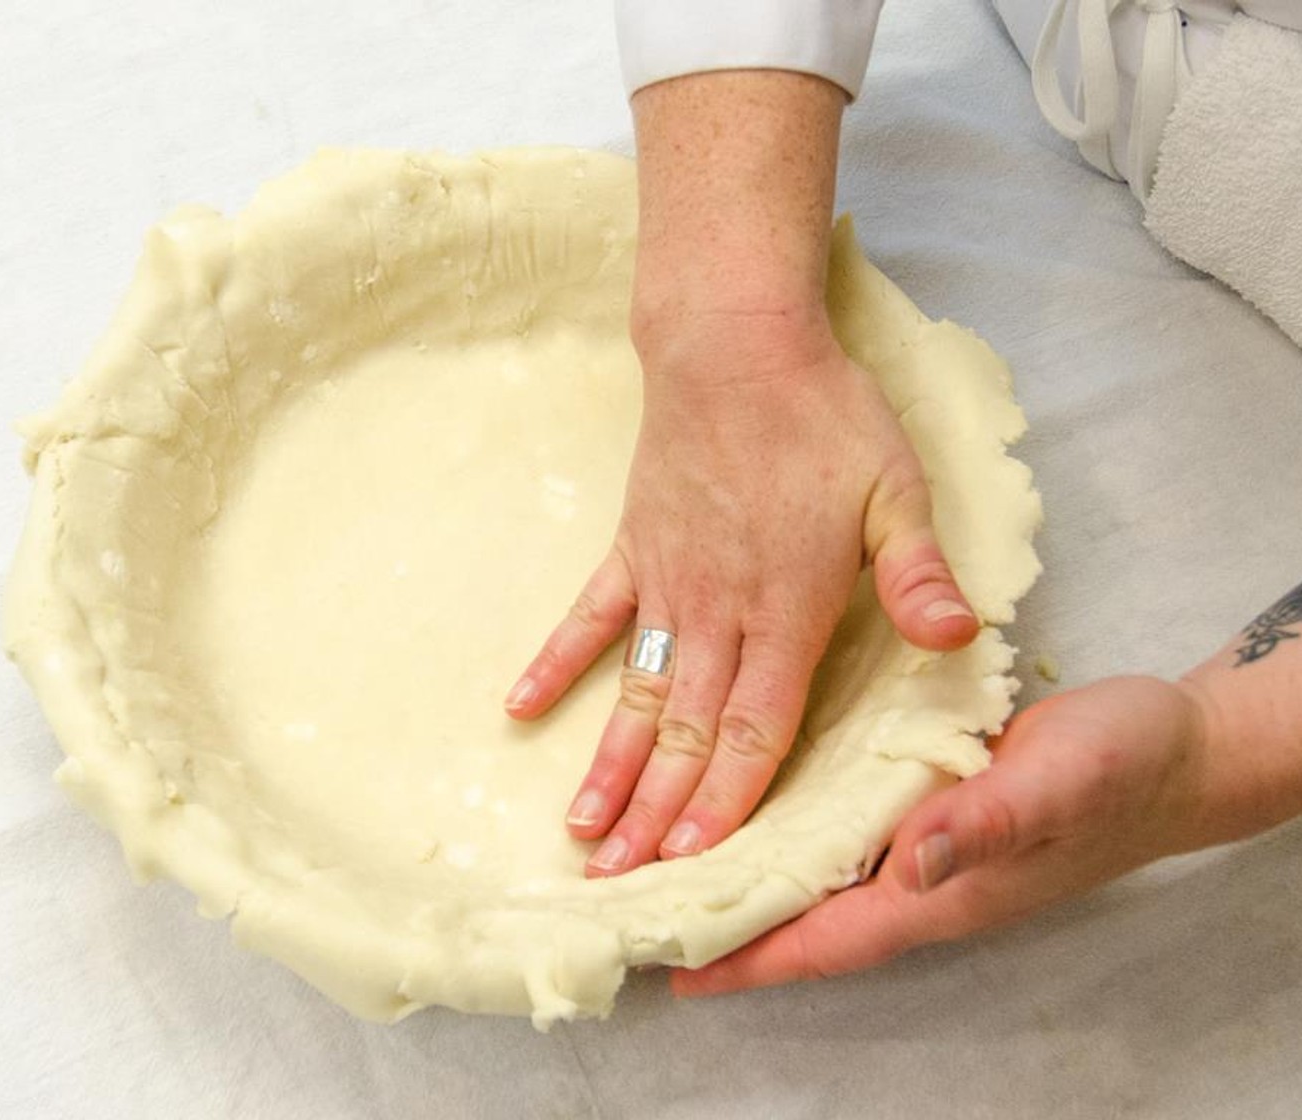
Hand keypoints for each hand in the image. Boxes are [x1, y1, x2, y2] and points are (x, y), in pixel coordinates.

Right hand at [506, 309, 977, 876]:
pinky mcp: (632, 548)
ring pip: (637, 693)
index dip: (725, 804)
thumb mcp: (896, 490)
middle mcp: (720, 611)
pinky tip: (520, 709)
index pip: (756, 731)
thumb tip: (957, 639)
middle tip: (622, 884)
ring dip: (609, 765)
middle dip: (657, 814)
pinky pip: (588, 617)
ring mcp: (666, 582)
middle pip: (688, 732)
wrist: (736, 345)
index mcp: (789, 609)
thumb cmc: (825, 416)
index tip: (693, 867)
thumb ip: (917, 575)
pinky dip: (556, 663)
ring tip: (580, 831)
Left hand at [670, 675, 1218, 994]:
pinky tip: (748, 792)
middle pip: (803, 914)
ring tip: (669, 854)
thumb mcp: (1057, 786)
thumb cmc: (1119, 771)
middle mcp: (916, 875)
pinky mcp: (922, 796)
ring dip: (747, 868)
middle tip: (640, 903)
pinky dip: (788, 817)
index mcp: (938, 891)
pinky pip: (840, 820)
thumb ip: (986, 824)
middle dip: (726, 917)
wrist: (1168, 748)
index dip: (750, 958)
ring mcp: (918, 839)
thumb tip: (908, 866)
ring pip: (815, 869)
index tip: (672, 968)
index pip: (824, 940)